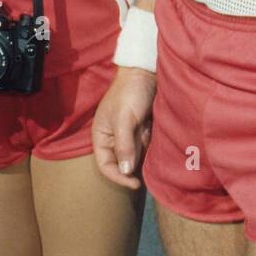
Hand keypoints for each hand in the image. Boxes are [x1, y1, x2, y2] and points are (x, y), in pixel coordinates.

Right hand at [91, 66, 156, 188]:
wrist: (145, 72)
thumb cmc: (130, 93)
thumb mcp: (124, 119)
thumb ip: (124, 145)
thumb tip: (126, 171)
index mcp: (101, 136)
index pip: (105, 166)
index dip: (118, 177)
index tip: (135, 183)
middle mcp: (112, 138)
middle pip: (121, 163)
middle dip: (134, 163)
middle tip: (147, 160)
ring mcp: (127, 134)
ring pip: (135, 155)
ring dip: (143, 153)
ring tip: (149, 139)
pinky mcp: (140, 130)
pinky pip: (145, 146)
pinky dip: (150, 144)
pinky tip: (153, 133)